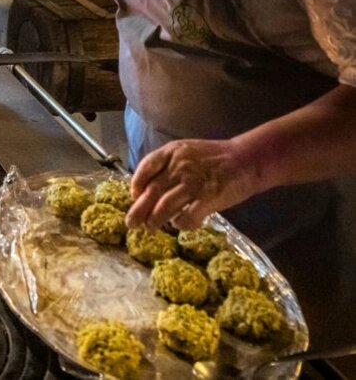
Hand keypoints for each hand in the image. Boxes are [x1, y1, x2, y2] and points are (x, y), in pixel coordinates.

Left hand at [125, 139, 258, 230]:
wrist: (247, 159)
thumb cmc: (213, 158)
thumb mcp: (186, 151)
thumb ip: (167, 165)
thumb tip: (146, 188)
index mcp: (172, 152)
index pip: (145, 168)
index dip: (136, 185)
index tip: (134, 197)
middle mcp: (180, 166)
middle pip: (152, 191)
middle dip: (138, 210)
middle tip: (131, 224)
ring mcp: (194, 182)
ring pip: (165, 207)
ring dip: (155, 221)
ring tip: (151, 228)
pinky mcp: (209, 198)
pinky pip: (187, 216)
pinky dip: (180, 224)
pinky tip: (180, 225)